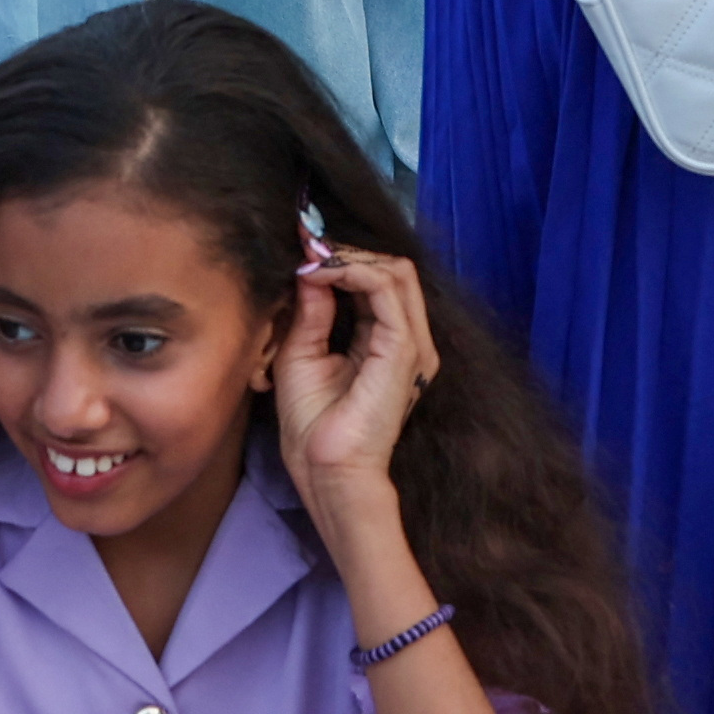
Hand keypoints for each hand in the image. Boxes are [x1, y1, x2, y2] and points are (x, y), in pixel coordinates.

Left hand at [271, 232, 437, 545]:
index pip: (375, 282)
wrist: (326, 470)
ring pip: (395, 271)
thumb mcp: (302, 351)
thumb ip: (312, 309)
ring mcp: (412, 343)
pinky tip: (322, 274)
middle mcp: (406, 339)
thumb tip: (309, 268)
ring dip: (349, 257)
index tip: (303, 243)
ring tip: (312, 258)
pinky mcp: (405, 349)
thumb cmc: (312, 425)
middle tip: (307, 243)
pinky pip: (387, 289)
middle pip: (392, 269)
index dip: (341, 257)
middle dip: (347, 251)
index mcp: (384, 342)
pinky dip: (353, 272)